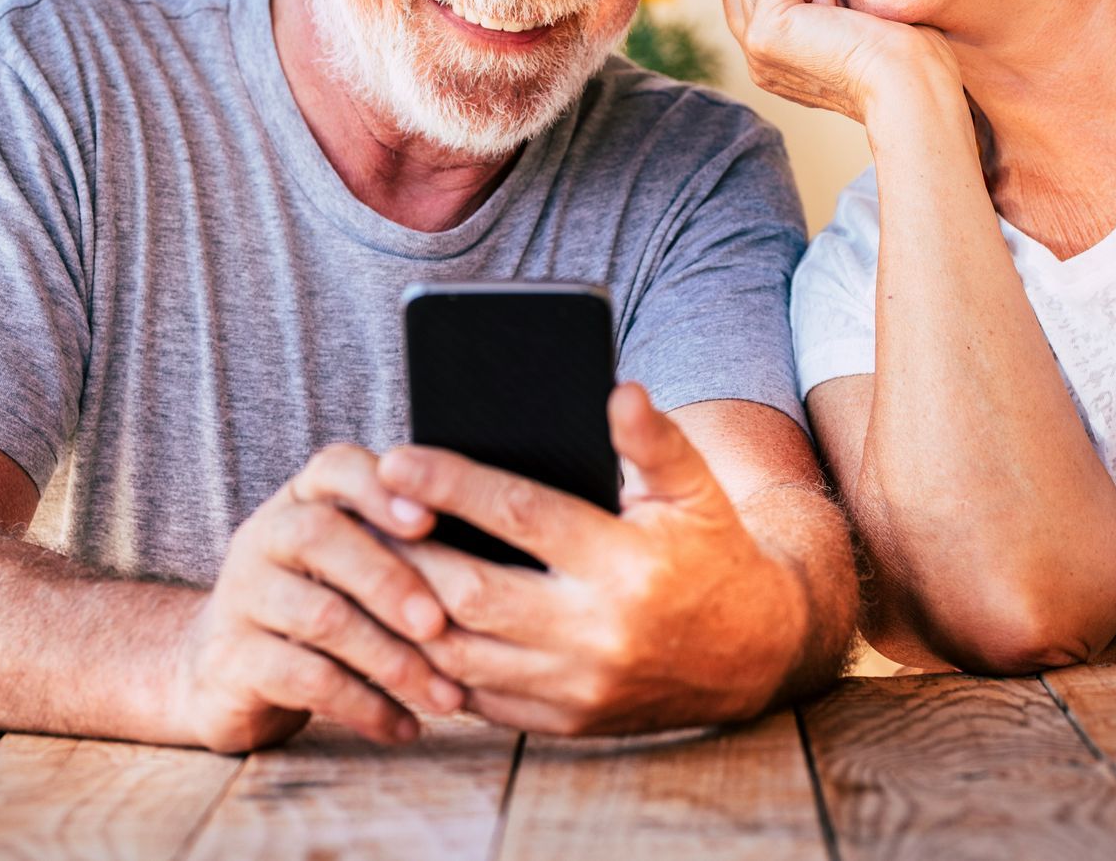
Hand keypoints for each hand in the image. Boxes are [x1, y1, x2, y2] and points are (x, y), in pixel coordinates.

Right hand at [169, 445, 466, 751]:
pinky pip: (304, 678)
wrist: (225, 669)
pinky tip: (404, 726)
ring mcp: (241, 597)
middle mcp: (264, 537)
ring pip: (319, 616)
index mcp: (302, 500)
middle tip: (439, 625)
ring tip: (443, 696)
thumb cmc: (320, 604)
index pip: (335, 468)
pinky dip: (365, 705)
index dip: (380, 489)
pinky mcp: (231, 661)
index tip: (428, 520)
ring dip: (391, 658)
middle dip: (390, 579)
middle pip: (320, 536)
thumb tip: (498, 554)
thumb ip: (401, 542)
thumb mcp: (352, 562)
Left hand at [375, 384, 809, 735]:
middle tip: (360, 519)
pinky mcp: (566, 724)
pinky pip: (477, 701)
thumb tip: (618, 390)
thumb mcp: (696, 488)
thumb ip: (653, 439)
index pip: (520, 515)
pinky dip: (433, 665)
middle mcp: (598, 632)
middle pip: (471, 592)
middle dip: (405, 555)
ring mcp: (578, 688)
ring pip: (460, 656)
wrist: (755, 654)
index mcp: (627, 564)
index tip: (397, 460)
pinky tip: (401, 627)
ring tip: (365, 571)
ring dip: (403, 616)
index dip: (451, 485)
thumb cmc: (713, 551)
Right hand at [721, 0, 959, 123]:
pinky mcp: (763, 34)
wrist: (907, 78)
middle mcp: (756, 60)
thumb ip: (802, 5)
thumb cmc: (896, 52)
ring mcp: (754, 49)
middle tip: (833, 10)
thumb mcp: (837, 24)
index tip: (833, 9)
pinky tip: (837, 15)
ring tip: (835, 14)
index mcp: (772, 60)